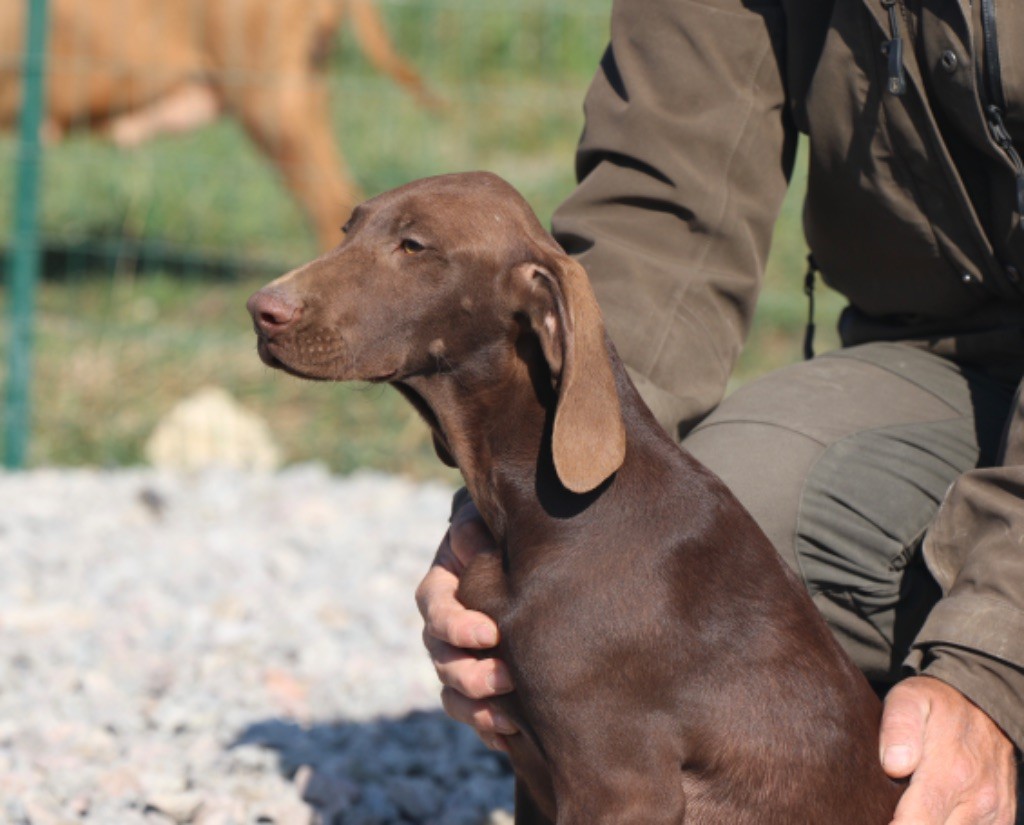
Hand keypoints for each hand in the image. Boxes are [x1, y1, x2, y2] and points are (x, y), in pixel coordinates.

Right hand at [415, 498, 518, 749]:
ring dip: (479, 710)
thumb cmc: (497, 536)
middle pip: (444, 662)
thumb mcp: (481, 523)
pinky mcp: (479, 688)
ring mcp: (458, 662)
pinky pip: (474, 718)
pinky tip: (513, 738)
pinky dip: (489, 730)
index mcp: (439, 591)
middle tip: (509, 677)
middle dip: (474, 675)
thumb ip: (473, 531)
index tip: (490, 634)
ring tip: (512, 718)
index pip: (437, 612)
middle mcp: (442, 633)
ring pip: (454, 696)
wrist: (518, 561)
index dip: (458, 627)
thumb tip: (471, 541)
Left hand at [880, 675, 1017, 823]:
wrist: (984, 702)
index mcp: (950, 772)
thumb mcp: (909, 699)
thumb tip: (894, 765)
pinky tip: (931, 813)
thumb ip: (899, 728)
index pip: (916, 823)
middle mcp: (977, 799)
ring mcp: (992, 811)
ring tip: (906, 808)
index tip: (877, 819)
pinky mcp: (1000, 817)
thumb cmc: (938, 703)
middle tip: (886, 811)